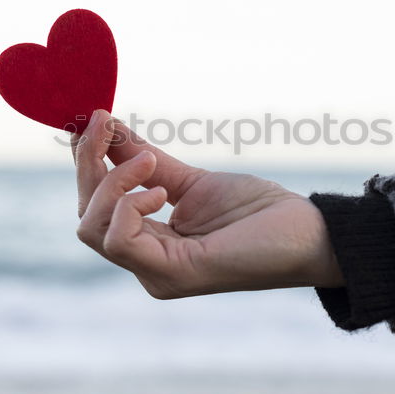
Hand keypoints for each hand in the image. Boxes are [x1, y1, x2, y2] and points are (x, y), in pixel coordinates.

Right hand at [72, 110, 344, 298]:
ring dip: (112, 183)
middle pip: (86, 218)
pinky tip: (161, 190)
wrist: (308, 233)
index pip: (96, 208)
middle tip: (104, 121)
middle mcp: (147, 264)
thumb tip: (109, 128)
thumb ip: (147, 161)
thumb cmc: (258, 212)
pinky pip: (121, 241)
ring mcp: (156, 274)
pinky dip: (130, 206)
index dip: (87, 162)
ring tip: (150, 161)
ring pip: (94, 229)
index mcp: (151, 244)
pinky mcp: (173, 275)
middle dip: (88, 164)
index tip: (95, 117)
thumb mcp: (192, 179)